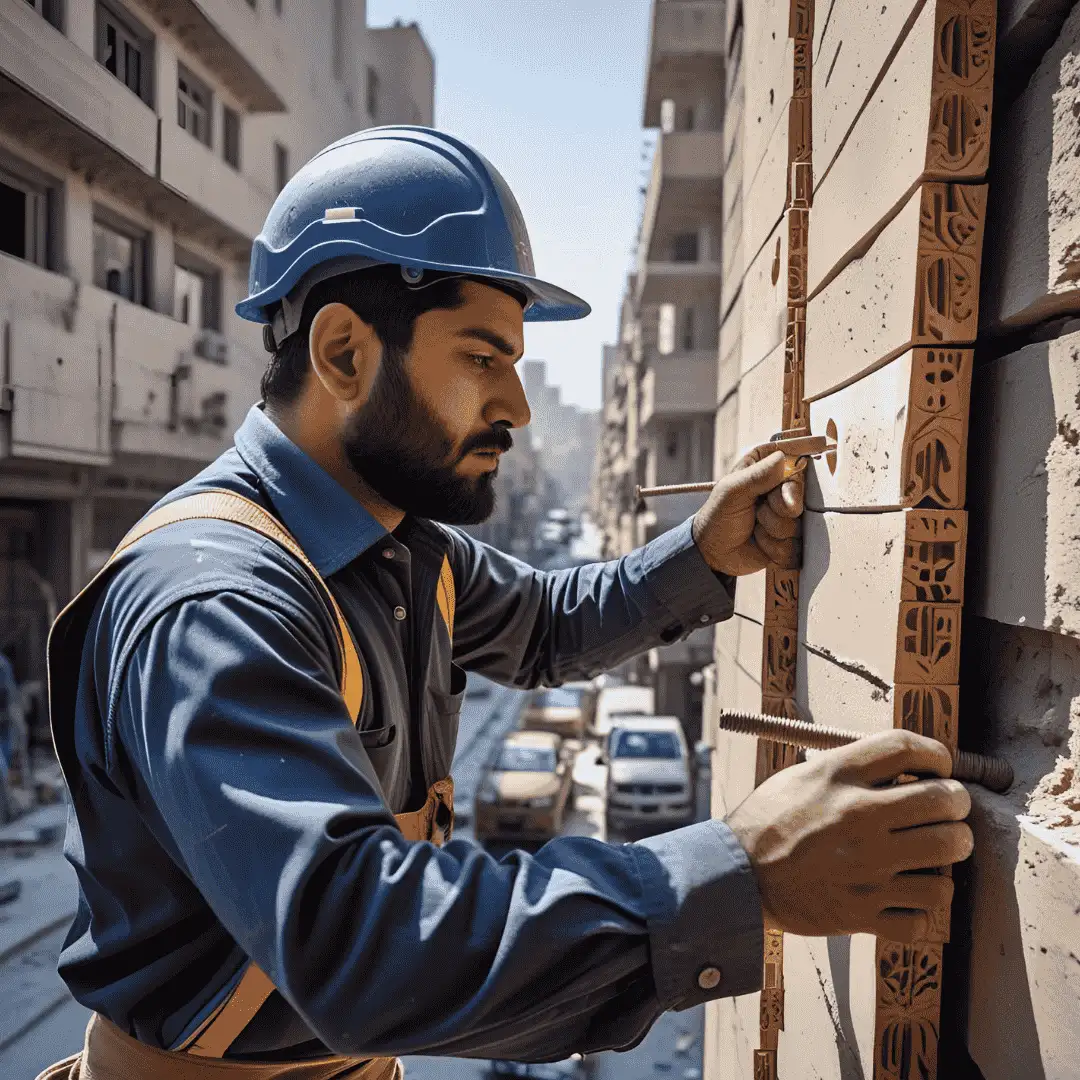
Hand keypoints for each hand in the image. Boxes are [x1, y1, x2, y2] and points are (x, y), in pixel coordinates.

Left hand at [691, 446, 803, 576]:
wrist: (714, 554)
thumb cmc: (718, 517)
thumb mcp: (731, 492)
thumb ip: (757, 475)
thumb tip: (783, 458)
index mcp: (762, 469)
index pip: (788, 453)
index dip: (805, 447)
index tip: (822, 443)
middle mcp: (778, 489)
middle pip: (799, 489)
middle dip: (781, 502)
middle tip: (762, 509)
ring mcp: (786, 515)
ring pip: (797, 519)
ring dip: (772, 527)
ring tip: (754, 528)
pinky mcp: (790, 540)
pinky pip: (795, 543)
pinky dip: (774, 546)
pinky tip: (760, 543)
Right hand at [725, 730, 973, 942]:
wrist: (735, 875)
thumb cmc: (770, 821)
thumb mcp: (803, 776)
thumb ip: (852, 768)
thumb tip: (908, 769)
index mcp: (838, 776)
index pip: (910, 748)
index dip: (938, 754)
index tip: (940, 767)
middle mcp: (857, 817)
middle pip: (945, 801)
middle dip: (957, 804)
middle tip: (948, 811)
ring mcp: (864, 868)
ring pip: (948, 858)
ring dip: (947, 857)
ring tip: (930, 855)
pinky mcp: (863, 912)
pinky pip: (925, 914)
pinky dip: (922, 908)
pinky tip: (906, 895)